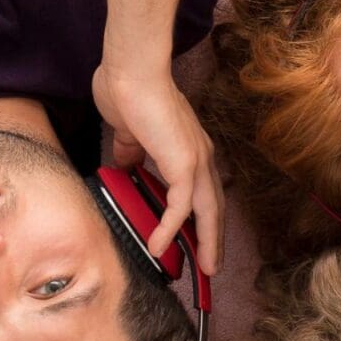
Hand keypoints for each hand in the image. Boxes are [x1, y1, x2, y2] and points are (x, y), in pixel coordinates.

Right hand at [91, 60, 221, 271]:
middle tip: (212, 267)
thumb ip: (131, 152)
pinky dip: (169, 228)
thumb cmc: (128, 91)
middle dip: (214, 239)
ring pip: (207, 211)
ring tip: (204, 269)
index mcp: (190, 149)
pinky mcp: (183, 162)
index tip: (197, 240)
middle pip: (214, 207)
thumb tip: (126, 167)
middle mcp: (200, 156)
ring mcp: (195, 160)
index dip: (203, 218)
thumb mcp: (129, 132)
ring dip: (206, 242)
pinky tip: (159, 245)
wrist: (131, 70)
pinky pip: (180, 206)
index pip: (203, 192)